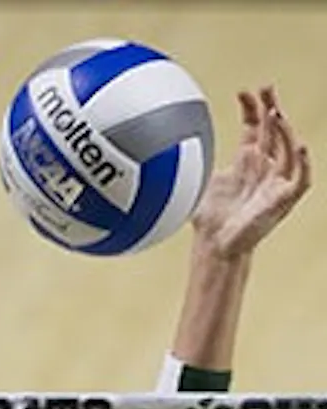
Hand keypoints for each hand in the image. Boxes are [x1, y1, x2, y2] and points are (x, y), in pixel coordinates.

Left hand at [191, 86, 310, 258]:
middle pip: (274, 131)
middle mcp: (265, 167)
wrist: (215, 245)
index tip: (244, 92)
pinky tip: (301, 146)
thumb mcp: (203, 182)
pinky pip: (302, 178)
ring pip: (289, 149)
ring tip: (276, 114)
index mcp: (248, 161)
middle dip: (272, 108)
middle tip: (266, 88)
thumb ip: (200, 163)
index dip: (252, 109)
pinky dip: (304, 162)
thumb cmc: (210, 218)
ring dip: (284, 130)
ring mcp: (276, 182)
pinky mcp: (284, 200)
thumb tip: (179, 145)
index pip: (255, 128)